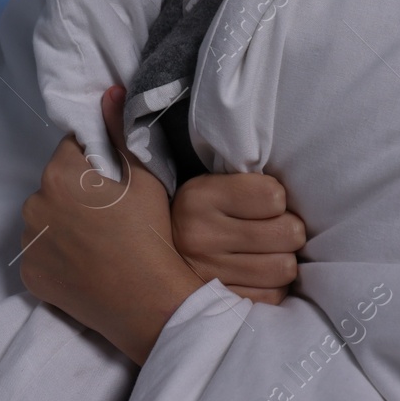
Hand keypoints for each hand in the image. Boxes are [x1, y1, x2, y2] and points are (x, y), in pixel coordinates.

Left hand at [18, 127, 200, 366]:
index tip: (113, 185)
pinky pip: (41, 253)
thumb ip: (119, 132)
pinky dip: (57, 256)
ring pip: (45, 220)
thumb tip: (110, 90)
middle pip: (54, 186)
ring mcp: (28, 242)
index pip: (70, 150)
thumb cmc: (149, 235)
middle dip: (75, 194)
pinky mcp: (29, 274)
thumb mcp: (143, 178)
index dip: (94, 164)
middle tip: (110, 218)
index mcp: (58, 175)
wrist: (148, 304)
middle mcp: (33, 204)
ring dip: (63, 224)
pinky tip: (85, 265)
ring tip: (98, 244)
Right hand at [100, 85, 305, 304]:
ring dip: (279, 262)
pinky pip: (274, 298)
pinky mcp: (225, 307)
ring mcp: (216, 277)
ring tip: (260, 255)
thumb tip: (111, 93)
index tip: (259, 203)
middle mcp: (205, 239)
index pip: (273, 194)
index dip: (272, 199)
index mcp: (196, 201)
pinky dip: (269, 290)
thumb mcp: (155, 181)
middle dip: (284, 232)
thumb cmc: (159, 224)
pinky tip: (250, 280)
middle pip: (288, 232)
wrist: (131, 287)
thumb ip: (140, 139)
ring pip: (285, 267)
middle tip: (268, 230)